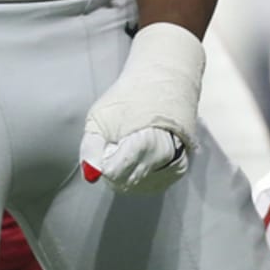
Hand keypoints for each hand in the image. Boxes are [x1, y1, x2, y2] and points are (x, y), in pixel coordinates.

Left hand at [80, 22, 203, 193]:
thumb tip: (91, 175)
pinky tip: (138, 154)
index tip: (106, 144)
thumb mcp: (100, 117)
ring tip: (128, 145)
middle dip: (113, 166)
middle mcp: (163, 159)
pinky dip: (138, 174)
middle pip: (124, 182)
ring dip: (125, 172)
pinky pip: (149, 184)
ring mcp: (173, 167)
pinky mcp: (178, 172)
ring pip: (136, 185)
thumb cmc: (128, 98)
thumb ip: (91, 148)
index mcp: (145, 143)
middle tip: (115, 143)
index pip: (115, 172)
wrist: (163, 84)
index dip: (104, 162)